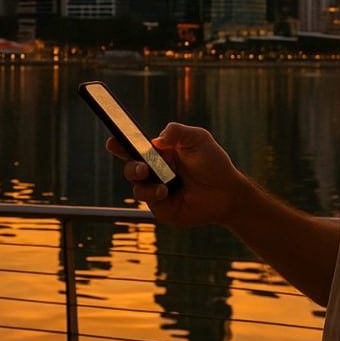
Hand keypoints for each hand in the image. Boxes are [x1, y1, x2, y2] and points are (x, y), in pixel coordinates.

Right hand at [106, 122, 252, 227]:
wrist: (228, 193)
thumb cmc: (214, 163)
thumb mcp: (199, 139)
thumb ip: (178, 132)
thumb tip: (157, 139)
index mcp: (160, 153)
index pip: (135, 147)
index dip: (120, 144)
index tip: (112, 141)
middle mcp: (154, 171)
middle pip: (130, 167)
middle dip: (130, 165)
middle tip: (142, 167)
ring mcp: (156, 190)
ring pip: (136, 186)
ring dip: (142, 182)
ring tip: (159, 182)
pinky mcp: (161, 208)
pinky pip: (149, 201)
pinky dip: (153, 195)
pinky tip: (165, 192)